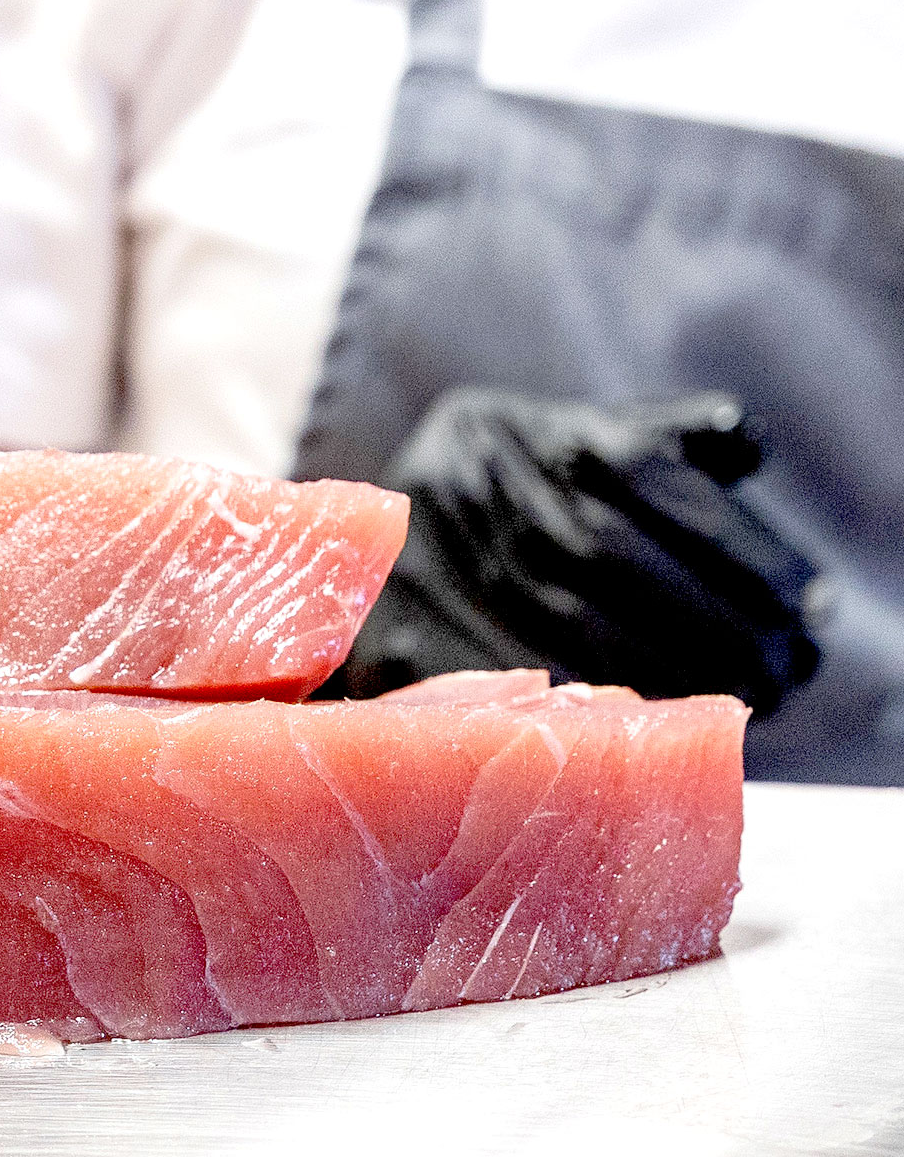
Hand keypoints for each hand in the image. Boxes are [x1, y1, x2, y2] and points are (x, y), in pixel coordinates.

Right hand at [335, 388, 824, 714]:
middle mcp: (464, 489)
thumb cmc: (490, 508)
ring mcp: (425, 568)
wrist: (347, 564)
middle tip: (794, 663)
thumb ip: (651, 435)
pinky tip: (656, 724)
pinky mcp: (395, 646)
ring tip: (752, 692)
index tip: (809, 600)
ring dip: (676, 667)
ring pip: (567, 623)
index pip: (642, 473)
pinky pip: (505, 685)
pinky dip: (589, 710)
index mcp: (513, 432)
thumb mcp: (560, 444)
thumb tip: (746, 447)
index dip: (736, 542)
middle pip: (610, 555)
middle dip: (719, 616)